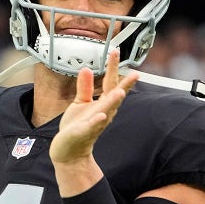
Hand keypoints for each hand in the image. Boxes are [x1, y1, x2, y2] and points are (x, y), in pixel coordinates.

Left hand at [50, 50, 137, 164]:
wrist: (69, 151)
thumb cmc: (76, 127)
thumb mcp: (80, 103)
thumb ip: (85, 87)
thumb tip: (87, 69)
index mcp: (102, 104)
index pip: (111, 83)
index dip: (113, 68)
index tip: (115, 52)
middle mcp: (103, 112)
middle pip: (115, 95)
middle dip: (125, 85)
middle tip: (136, 73)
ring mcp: (95, 123)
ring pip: (108, 111)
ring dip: (114, 101)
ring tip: (120, 91)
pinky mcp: (84, 133)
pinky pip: (93, 126)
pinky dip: (97, 121)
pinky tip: (101, 115)